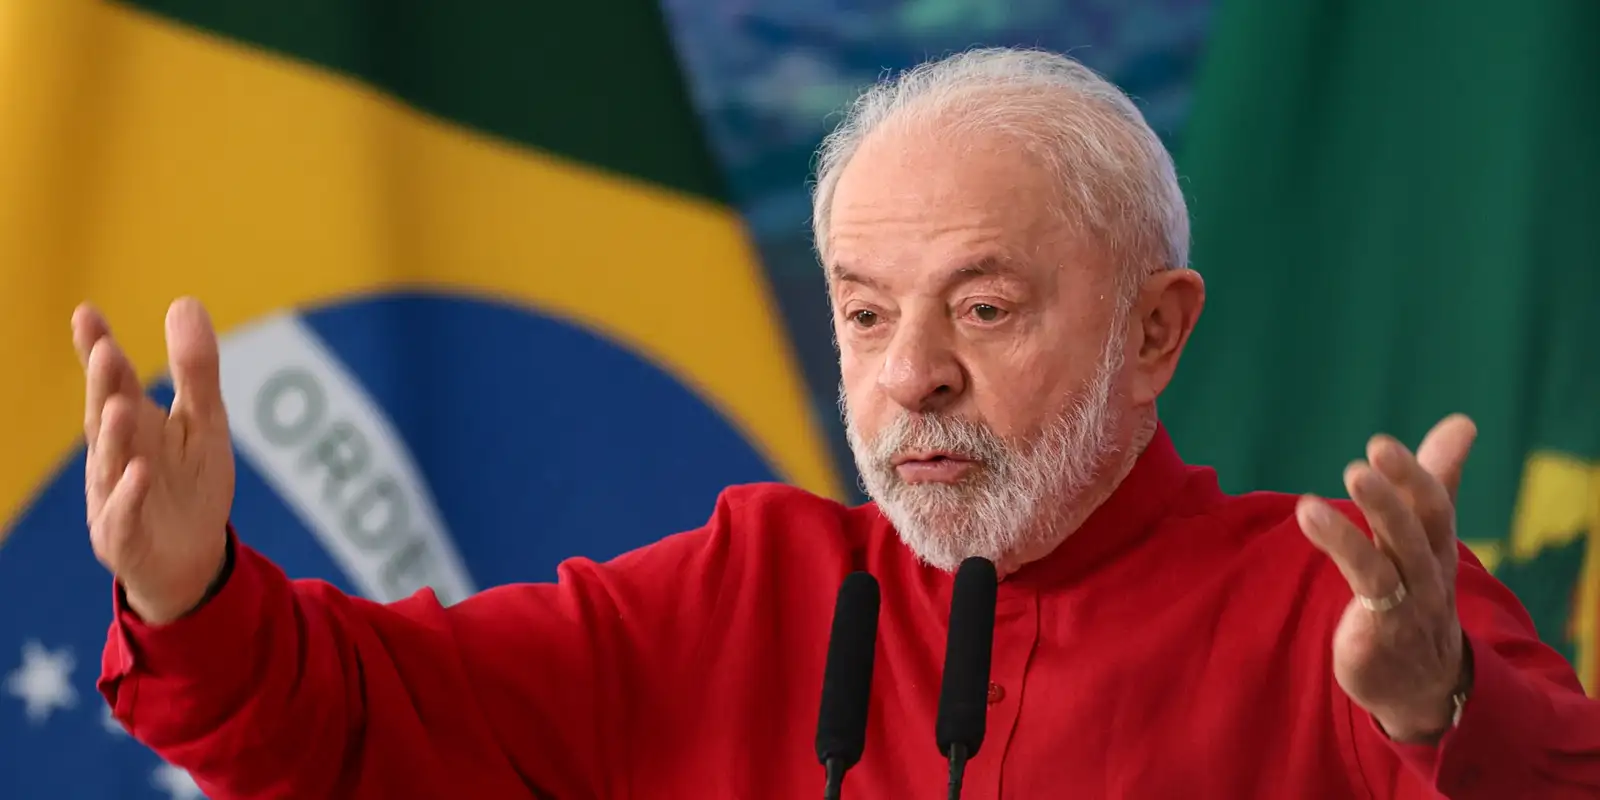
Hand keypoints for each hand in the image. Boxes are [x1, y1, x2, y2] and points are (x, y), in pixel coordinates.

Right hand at [73, 298, 235, 624]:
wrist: (193, 561)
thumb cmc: (191, 485)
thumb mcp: (204, 422)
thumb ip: (195, 368)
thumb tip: (184, 301)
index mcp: (132, 425)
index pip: (114, 382)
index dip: (98, 348)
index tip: (86, 312)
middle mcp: (115, 457)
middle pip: (106, 417)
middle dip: (104, 386)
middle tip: (105, 350)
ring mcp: (115, 498)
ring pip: (110, 465)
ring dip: (113, 437)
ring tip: (120, 405)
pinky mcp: (125, 538)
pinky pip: (125, 516)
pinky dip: (128, 495)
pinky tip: (139, 471)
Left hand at [1295, 414, 1478, 742]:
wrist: (1423, 683)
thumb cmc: (1419, 593)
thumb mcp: (1427, 537)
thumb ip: (1438, 480)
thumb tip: (1462, 422)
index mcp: (1437, 547)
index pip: (1434, 506)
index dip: (1413, 474)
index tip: (1381, 444)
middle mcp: (1428, 574)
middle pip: (1417, 531)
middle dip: (1394, 494)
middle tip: (1367, 459)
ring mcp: (1407, 608)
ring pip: (1386, 566)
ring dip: (1353, 536)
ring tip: (1309, 505)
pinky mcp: (1380, 635)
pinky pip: (1365, 599)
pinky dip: (1341, 565)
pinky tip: (1310, 532)